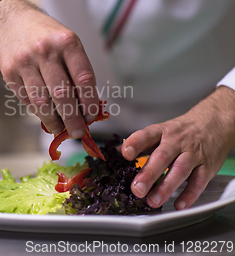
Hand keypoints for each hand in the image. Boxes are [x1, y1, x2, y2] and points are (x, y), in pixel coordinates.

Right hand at [0, 0, 98, 137]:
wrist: (11, 22)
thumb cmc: (46, 36)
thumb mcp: (67, 43)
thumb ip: (77, 71)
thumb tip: (86, 108)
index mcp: (66, 42)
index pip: (83, 78)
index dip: (90, 102)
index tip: (92, 117)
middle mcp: (45, 50)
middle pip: (62, 94)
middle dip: (72, 118)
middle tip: (78, 132)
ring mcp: (24, 61)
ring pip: (41, 101)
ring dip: (53, 120)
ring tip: (61, 129)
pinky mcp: (9, 72)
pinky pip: (26, 99)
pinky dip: (37, 111)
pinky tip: (45, 115)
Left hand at [122, 86, 234, 209]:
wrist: (214, 123)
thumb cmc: (181, 131)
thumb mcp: (159, 131)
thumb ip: (139, 144)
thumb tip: (114, 153)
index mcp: (161, 132)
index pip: (146, 135)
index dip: (135, 143)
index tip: (125, 153)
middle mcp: (177, 142)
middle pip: (162, 157)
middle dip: (149, 174)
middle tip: (136, 189)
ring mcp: (193, 154)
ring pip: (180, 170)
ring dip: (166, 187)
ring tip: (152, 201)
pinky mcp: (207, 166)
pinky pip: (199, 182)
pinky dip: (189, 195)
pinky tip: (179, 205)